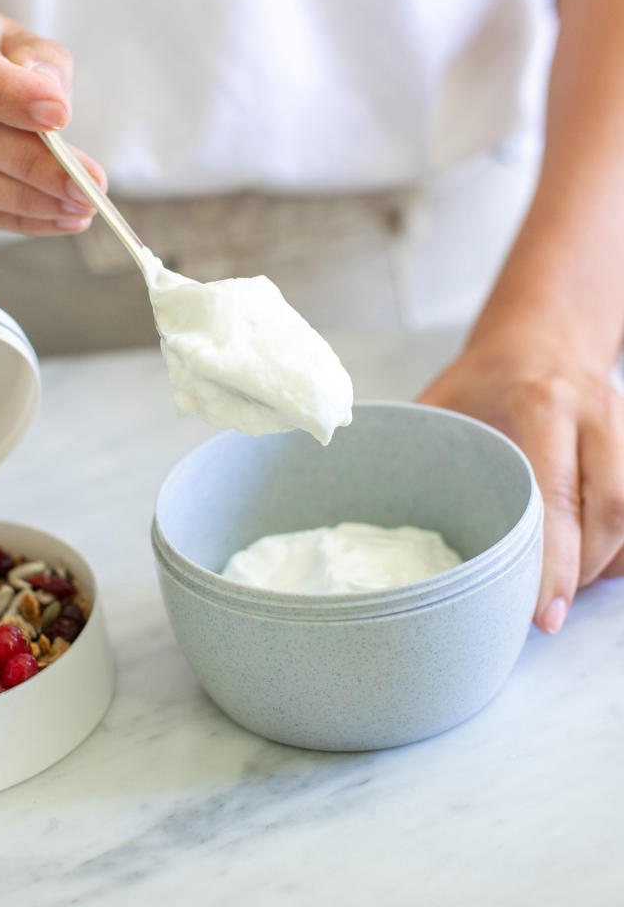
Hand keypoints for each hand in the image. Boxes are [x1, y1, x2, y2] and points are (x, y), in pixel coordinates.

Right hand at [0, 0, 105, 231]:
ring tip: (76, 208)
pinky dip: (7, 222)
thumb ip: (37, 58)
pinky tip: (51, 220)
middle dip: (31, 165)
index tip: (62, 116)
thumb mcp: (8, 39)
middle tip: (86, 185)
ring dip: (23, 202)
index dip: (6, 94)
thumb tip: (51, 92)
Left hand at [418, 339, 623, 632]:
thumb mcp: (443, 400)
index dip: (551, 560)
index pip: (554, 494)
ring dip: (603, 564)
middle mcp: (596, 416)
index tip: (539, 613)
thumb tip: (355, 492)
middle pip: (612, 511)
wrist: (545, 335)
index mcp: (542, 404)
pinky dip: (620, 551)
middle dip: (581, 573)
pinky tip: (587, 567)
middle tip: (547, 617)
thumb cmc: (484, 378)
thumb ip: (416, 446)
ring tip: (561, 590)